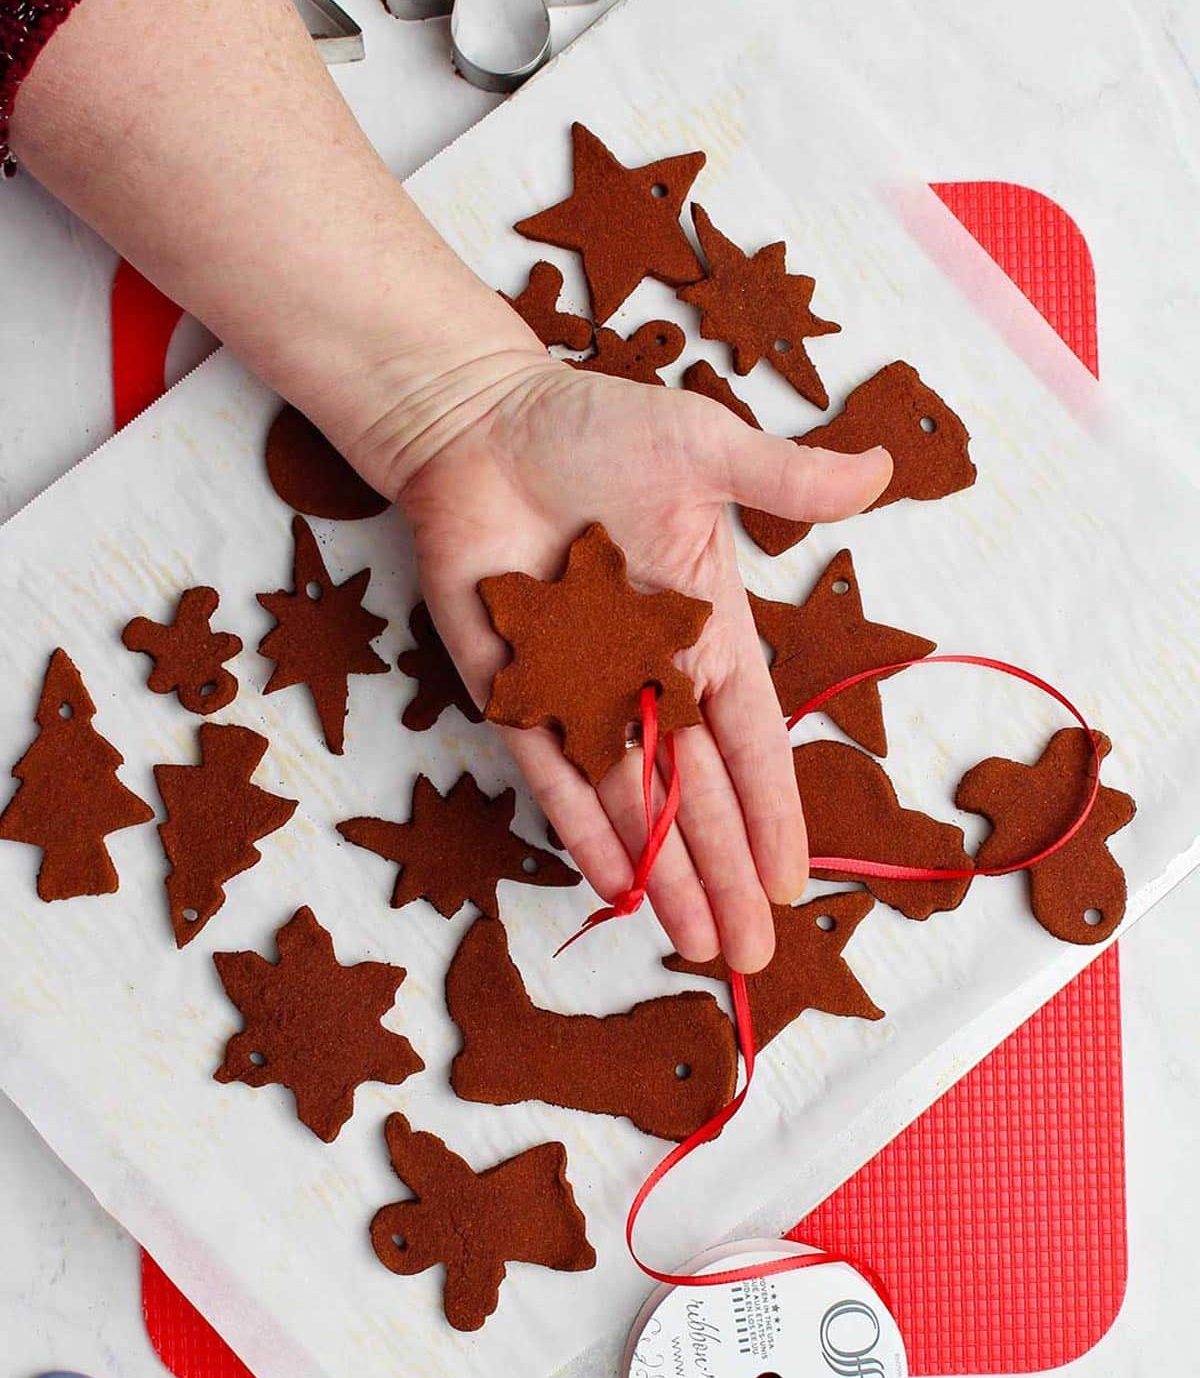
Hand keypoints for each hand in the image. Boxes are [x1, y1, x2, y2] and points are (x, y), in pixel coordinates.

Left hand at [396, 352, 891, 972]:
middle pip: (695, 793)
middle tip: (750, 955)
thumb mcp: (702, 449)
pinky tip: (615, 886)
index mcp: (703, 631)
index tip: (794, 880)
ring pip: (631, 802)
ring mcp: (579, 691)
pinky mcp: (513, 693)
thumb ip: (783, 481)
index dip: (773, 810)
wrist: (478, 422)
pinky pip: (549, 775)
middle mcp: (646, 675)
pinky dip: (581, 829)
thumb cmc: (591, 428)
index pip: (750, 739)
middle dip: (725, 874)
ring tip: (697, 946)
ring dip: (664, 874)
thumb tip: (881, 471)